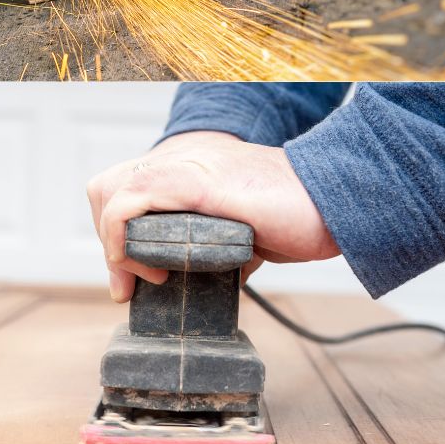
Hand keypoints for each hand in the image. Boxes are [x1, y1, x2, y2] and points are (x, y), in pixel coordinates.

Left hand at [85, 130, 338, 302]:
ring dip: (113, 243)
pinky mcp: (197, 181)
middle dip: (109, 240)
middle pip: (107, 187)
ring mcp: (187, 166)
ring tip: (143, 279)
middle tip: (132, 285)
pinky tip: (148, 267)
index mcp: (194, 168)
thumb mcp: (249, 233)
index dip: (120, 233)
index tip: (138, 279)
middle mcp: (184, 159)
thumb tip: (216, 281)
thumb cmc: (301, 215)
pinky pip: (132, 197)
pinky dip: (122, 234)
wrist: (337, 201)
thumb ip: (224, 246)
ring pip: (111, 190)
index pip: (127, 189)